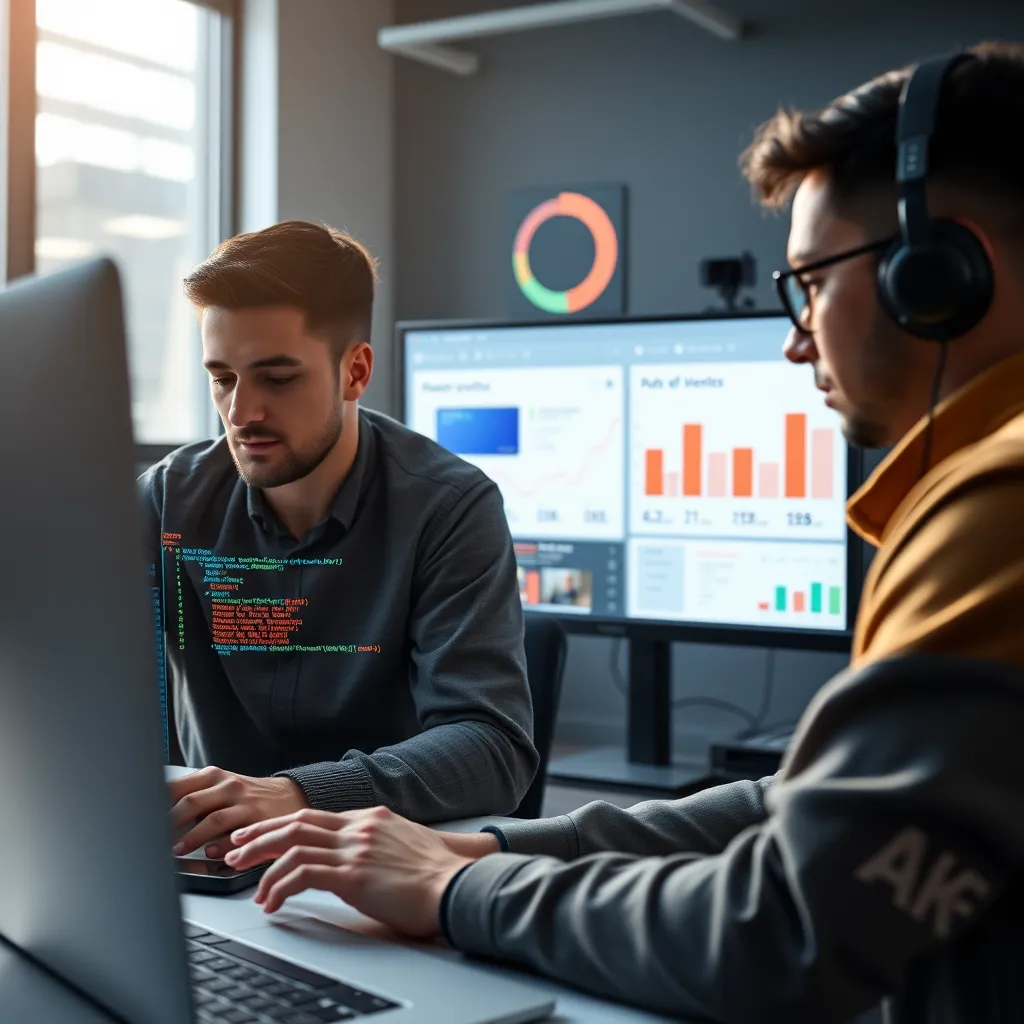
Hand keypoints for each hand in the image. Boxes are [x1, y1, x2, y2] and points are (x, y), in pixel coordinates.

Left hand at [169, 767, 306, 857]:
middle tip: (156, 840)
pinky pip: (237, 835)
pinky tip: (211, 853)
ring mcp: (245, 801)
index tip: (144, 820)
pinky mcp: (260, 818)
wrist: (289, 795)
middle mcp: (228, 786)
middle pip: (192, 802)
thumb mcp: (221, 788)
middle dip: (170, 824)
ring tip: (178, 851)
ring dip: (193, 837)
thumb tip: (157, 816)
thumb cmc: (246, 796)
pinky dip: (222, 846)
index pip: (178, 787)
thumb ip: (194, 798)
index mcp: (213, 777)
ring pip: (214, 819)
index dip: (158, 805)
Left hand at [224, 806, 479, 938]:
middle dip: (260, 835)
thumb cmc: (436, 875)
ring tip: (246, 881)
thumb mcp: (403, 846)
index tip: (260, 835)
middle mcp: (358, 827)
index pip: (314, 816)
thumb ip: (376, 844)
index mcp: (370, 818)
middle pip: (296, 822)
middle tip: (235, 848)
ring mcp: (355, 848)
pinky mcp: (352, 874)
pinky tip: (272, 901)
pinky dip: (279, 886)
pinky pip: (302, 874)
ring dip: (262, 862)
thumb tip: (357, 860)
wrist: (455, 885)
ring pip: (292, 845)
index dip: (281, 825)